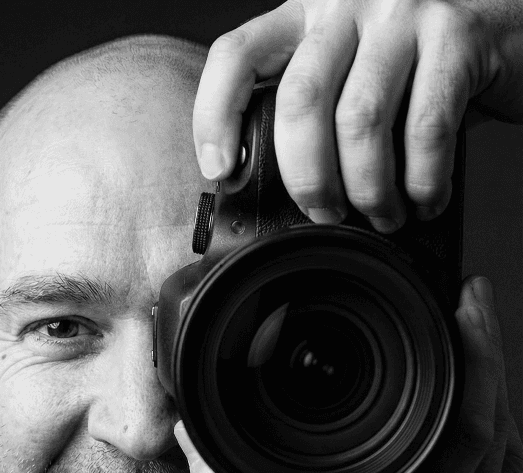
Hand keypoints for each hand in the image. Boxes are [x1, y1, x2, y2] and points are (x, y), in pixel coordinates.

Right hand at [175, 275, 522, 472]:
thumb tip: (197, 447)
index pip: (463, 422)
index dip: (473, 352)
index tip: (464, 302)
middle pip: (502, 431)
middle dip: (491, 362)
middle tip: (469, 314)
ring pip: (516, 471)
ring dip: (497, 416)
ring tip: (466, 377)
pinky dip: (500, 469)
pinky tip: (472, 460)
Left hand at [193, 0, 522, 233]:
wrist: (512, 19)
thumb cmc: (424, 57)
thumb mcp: (356, 68)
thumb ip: (319, 106)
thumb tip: (284, 187)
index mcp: (307, 12)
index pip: (237, 56)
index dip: (216, 118)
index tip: (219, 172)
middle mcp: (347, 3)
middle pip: (299, 102)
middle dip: (307, 179)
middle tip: (324, 213)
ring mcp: (403, 12)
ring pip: (359, 122)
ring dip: (368, 190)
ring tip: (383, 216)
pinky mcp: (457, 33)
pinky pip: (426, 129)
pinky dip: (423, 182)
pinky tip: (424, 200)